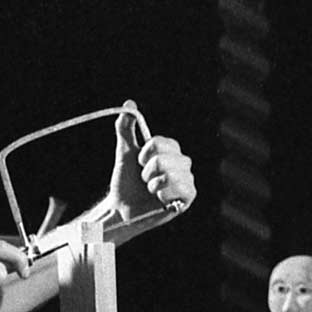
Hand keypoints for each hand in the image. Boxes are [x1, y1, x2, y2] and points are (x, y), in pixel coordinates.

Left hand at [105, 99, 195, 222]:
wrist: (123, 208)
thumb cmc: (125, 181)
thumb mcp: (125, 152)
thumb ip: (126, 128)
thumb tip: (129, 103)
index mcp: (170, 150)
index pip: (161, 143)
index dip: (145, 154)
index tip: (139, 162)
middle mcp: (182, 163)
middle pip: (164, 160)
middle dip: (147, 172)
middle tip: (145, 179)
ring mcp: (187, 179)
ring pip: (170, 175)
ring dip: (153, 185)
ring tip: (151, 190)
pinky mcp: (188, 197)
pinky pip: (180, 189)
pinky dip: (164, 195)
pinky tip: (160, 199)